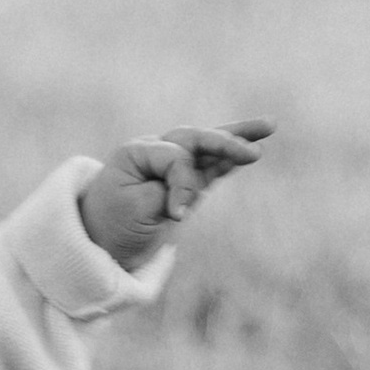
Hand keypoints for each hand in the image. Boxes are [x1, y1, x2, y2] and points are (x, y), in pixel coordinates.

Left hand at [78, 118, 273, 269]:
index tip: (175, 215)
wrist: (100, 244)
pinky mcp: (186, 185)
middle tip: (252, 153)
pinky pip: (213, 166)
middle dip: (224, 142)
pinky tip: (255, 146)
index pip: (174, 157)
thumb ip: (173, 189)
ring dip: (238, 138)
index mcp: (138, 152)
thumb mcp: (139, 207)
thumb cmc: (113, 224)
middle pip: (194, 138)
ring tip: (269, 125)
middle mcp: (155, 152)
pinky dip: (231, 158)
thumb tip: (199, 184)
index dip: (180, 184)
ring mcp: (172, 167)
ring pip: (209, 147)